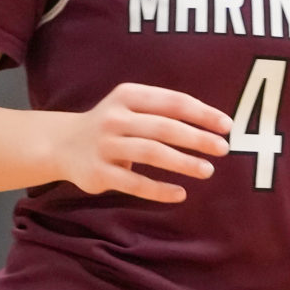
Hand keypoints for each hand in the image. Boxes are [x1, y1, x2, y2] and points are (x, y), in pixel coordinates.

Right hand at [51, 83, 230, 204]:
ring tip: (207, 171)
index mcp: (128, 95)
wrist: (62, 144)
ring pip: (151, 153)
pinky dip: (159, 190)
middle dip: (197, 138)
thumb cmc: (111, 125)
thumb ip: (163, 111)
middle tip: (223, 149)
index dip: (202, 113)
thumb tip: (212, 125)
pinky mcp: (99, 172)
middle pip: (164, 127)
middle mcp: (115, 117)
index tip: (227, 126)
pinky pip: (134, 183)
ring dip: (183, 162)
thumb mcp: (130, 106)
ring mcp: (105, 145)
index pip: (173, 102)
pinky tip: (180, 194)